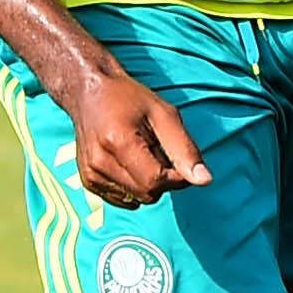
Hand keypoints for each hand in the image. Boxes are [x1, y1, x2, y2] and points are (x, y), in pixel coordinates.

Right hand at [66, 64, 210, 209]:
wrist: (89, 93)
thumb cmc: (129, 99)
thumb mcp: (164, 114)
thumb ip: (185, 149)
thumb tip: (204, 181)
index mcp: (118, 143)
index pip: (157, 181)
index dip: (176, 176)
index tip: (177, 156)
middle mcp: (99, 164)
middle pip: (148, 194)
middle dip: (162, 178)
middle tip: (157, 149)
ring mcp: (91, 175)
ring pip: (137, 199)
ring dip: (147, 182)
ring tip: (140, 153)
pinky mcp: (88, 182)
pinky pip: (124, 199)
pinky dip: (133, 186)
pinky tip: (128, 162)